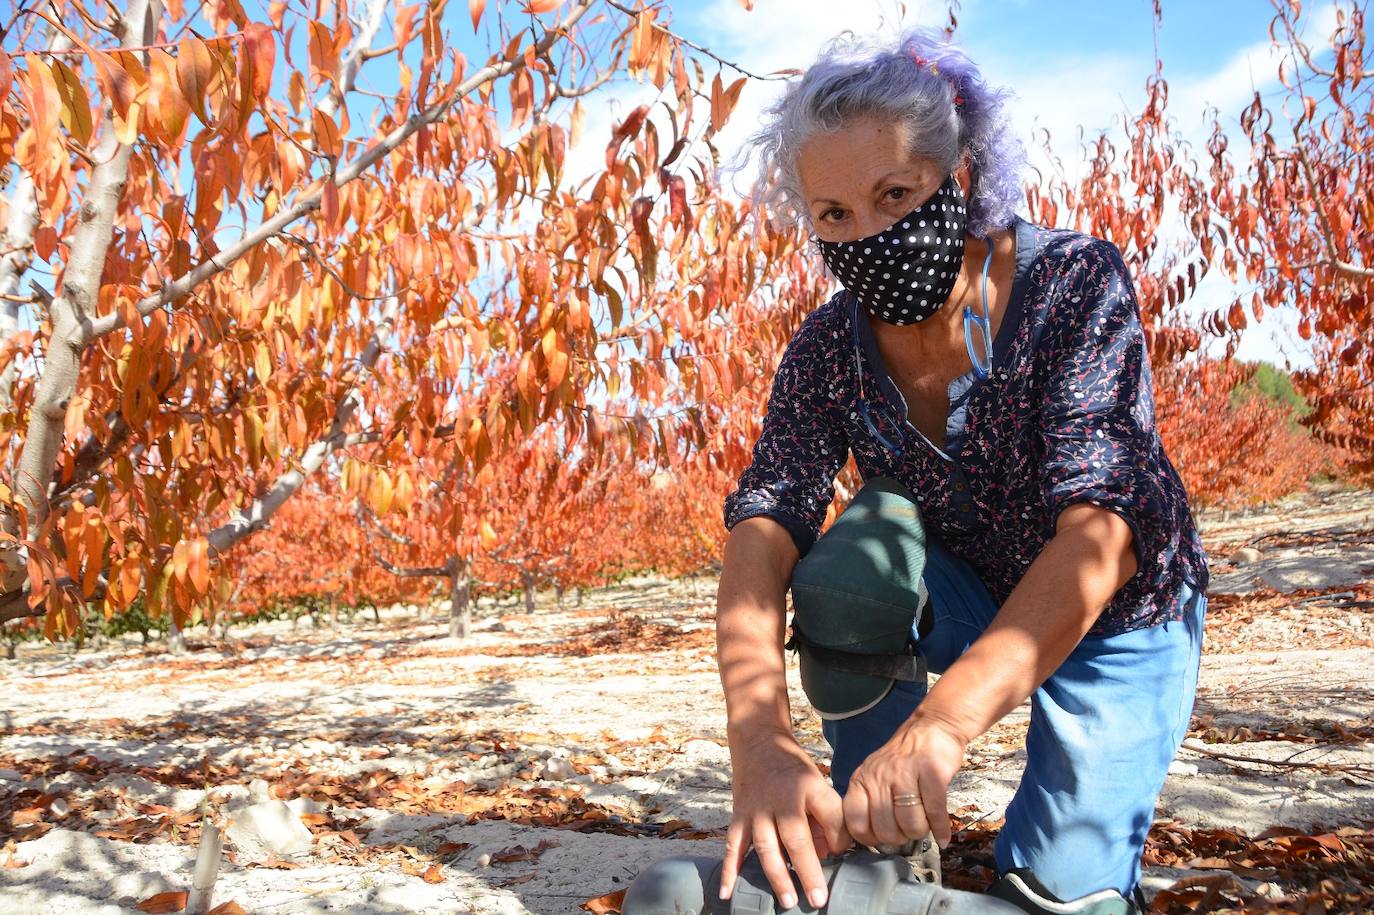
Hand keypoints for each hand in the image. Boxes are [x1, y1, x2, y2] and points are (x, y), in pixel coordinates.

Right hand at [722, 729, 851, 909]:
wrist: (759, 741)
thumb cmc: (794, 770)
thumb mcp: (818, 782)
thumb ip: (828, 816)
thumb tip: (831, 853)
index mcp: (808, 787)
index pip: (830, 815)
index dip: (840, 838)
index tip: (842, 854)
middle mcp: (781, 799)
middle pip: (795, 839)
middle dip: (808, 871)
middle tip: (818, 900)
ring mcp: (756, 809)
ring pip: (766, 847)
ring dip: (778, 876)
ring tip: (789, 902)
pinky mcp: (738, 815)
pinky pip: (733, 846)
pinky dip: (730, 870)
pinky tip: (729, 892)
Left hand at [842, 714, 966, 848]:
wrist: (933, 727)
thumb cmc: (903, 760)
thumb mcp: (875, 777)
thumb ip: (870, 804)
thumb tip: (874, 843)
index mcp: (862, 780)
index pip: (855, 823)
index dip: (871, 838)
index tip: (884, 837)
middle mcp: (879, 776)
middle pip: (885, 830)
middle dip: (900, 838)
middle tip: (908, 829)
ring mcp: (904, 773)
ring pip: (910, 824)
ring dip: (921, 831)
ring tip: (924, 823)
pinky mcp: (931, 772)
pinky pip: (935, 812)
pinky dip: (940, 829)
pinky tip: (942, 836)